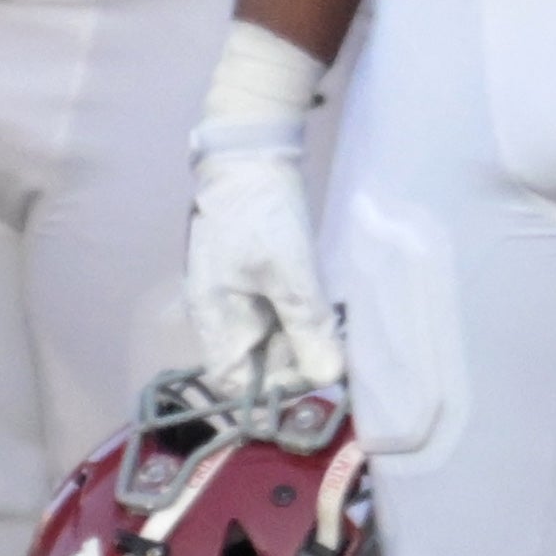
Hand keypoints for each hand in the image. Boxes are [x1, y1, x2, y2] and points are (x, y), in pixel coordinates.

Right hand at [186, 144, 339, 397]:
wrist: (252, 160)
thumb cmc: (262, 215)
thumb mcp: (289, 273)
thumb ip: (306, 326)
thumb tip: (328, 376)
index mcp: (215, 319)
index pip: (231, 382)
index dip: (265, 395)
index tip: (309, 386)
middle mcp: (223, 316)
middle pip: (257, 366)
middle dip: (295, 370)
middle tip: (338, 363)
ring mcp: (241, 300)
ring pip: (274, 343)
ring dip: (305, 348)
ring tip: (340, 345)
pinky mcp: (260, 284)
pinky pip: (281, 319)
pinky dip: (305, 325)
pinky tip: (332, 323)